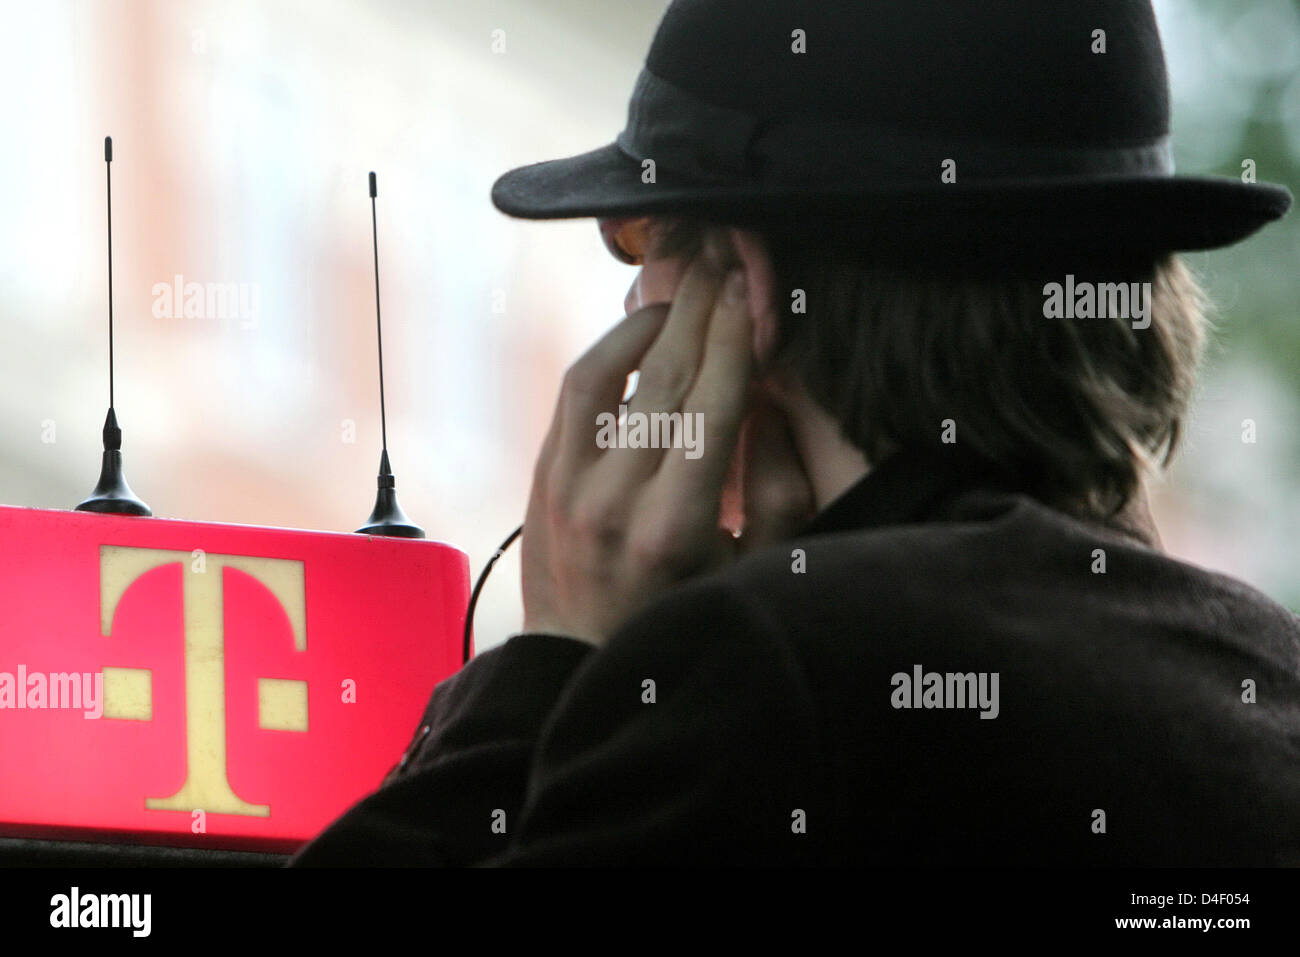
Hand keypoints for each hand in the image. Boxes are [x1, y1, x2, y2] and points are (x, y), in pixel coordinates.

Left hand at [522, 239, 803, 647]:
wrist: (582, 660)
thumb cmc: (684, 617)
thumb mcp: (754, 570)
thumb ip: (778, 489)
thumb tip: (771, 401)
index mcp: (675, 527)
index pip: (713, 406)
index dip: (736, 339)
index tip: (752, 289)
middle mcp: (615, 498)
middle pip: (667, 377)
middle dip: (702, 310)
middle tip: (724, 257)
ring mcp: (568, 484)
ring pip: (610, 372)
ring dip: (652, 321)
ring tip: (688, 289)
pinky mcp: (544, 475)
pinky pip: (575, 391)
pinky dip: (610, 351)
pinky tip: (642, 332)